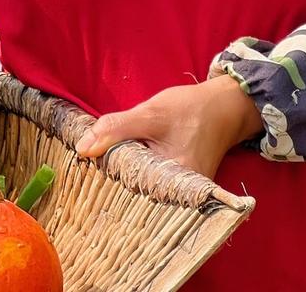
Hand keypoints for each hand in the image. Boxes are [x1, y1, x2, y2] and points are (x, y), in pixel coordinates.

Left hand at [74, 75, 261, 180]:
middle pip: (134, 191)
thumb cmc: (190, 108)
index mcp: (176, 183)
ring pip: (140, 186)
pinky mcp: (181, 189)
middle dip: (114, 174)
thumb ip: (115, 129)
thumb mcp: (150, 113)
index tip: (87, 161)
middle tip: (101, 156)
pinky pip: (150, 183)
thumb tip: (82, 148)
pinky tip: (130, 157)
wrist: (223, 108)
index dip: (105, 172)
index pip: (127, 187)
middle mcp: (182, 198)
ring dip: (126, 171)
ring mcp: (183, 196)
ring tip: (116, 154)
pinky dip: (138, 170)